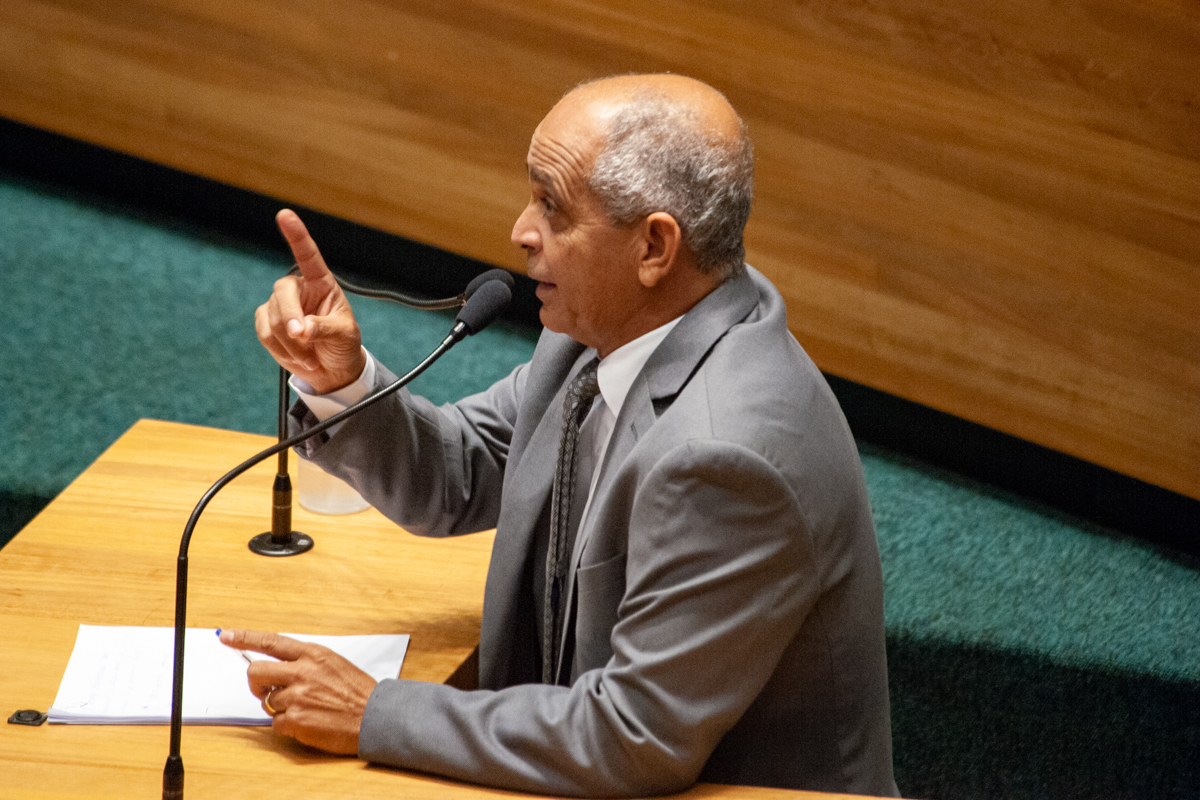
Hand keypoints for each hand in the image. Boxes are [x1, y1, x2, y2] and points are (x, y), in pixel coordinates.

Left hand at [219, 628, 376, 754]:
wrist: (375, 717)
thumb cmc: (357, 692)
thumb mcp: (333, 664)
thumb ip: (305, 662)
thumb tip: (278, 669)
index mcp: (313, 654)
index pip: (270, 641)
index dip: (244, 638)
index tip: (226, 636)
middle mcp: (302, 672)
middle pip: (256, 672)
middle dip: (256, 684)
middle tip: (265, 691)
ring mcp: (298, 696)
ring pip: (267, 701)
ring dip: (280, 708)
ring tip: (306, 709)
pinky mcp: (296, 719)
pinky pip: (276, 723)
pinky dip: (288, 726)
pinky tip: (308, 722)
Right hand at [255, 209, 366, 392]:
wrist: (332, 369)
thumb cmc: (343, 344)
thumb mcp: (344, 335)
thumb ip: (324, 329)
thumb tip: (301, 330)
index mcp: (321, 283)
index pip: (307, 255)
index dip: (296, 235)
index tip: (285, 214)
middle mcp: (298, 289)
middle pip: (282, 294)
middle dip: (291, 320)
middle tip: (304, 340)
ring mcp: (279, 305)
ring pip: (273, 320)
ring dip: (292, 345)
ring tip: (311, 356)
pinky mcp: (266, 323)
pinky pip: (265, 334)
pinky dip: (282, 350)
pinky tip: (299, 356)